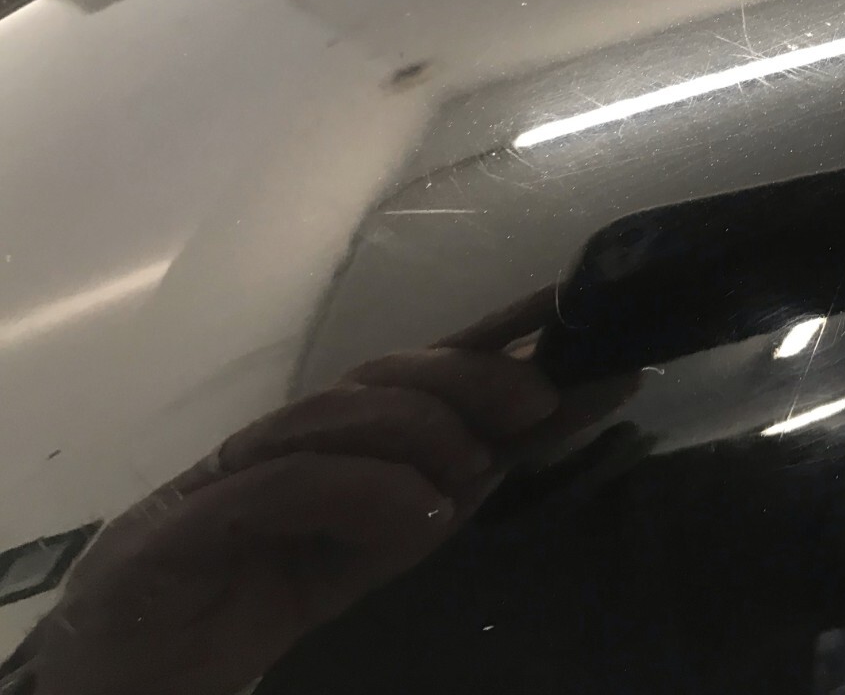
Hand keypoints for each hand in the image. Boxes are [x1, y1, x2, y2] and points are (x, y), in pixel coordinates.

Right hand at [18, 291, 633, 694]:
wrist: (137, 669)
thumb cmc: (256, 589)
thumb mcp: (372, 546)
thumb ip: (435, 496)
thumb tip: (519, 445)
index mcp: (339, 433)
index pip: (425, 367)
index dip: (498, 333)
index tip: (574, 318)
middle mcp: (294, 432)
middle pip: (387, 375)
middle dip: (475, 375)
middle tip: (545, 400)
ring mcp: (240, 465)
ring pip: (339, 412)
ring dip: (423, 429)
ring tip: (480, 463)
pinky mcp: (194, 517)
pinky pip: (285, 483)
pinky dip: (361, 490)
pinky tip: (416, 511)